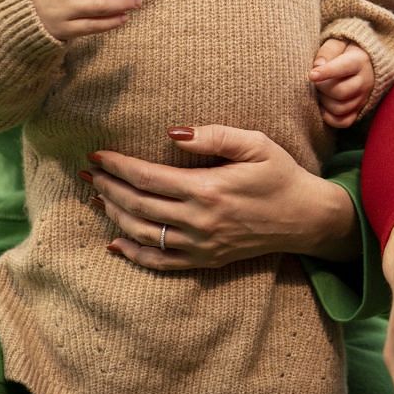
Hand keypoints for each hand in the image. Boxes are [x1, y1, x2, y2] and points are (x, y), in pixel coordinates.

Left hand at [88, 123, 358, 268]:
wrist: (306, 218)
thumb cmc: (281, 175)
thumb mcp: (256, 144)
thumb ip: (215, 136)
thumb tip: (174, 132)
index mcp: (208, 189)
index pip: (148, 177)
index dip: (118, 165)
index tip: (97, 154)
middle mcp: (199, 221)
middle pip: (138, 205)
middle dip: (108, 187)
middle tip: (87, 173)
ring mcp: (201, 245)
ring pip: (143, 233)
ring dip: (115, 215)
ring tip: (97, 197)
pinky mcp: (206, 260)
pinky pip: (161, 262)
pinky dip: (134, 254)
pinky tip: (115, 242)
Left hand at [312, 38, 373, 128]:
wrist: (365, 62)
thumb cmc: (345, 50)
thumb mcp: (338, 42)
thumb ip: (328, 51)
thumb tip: (317, 66)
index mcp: (360, 61)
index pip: (343, 68)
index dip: (326, 72)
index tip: (311, 75)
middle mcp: (365, 81)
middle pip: (341, 92)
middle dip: (322, 88)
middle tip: (315, 82)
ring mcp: (363, 98)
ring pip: (341, 108)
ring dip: (324, 103)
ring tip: (319, 92)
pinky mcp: (359, 109)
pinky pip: (344, 122)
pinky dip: (330, 118)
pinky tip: (323, 107)